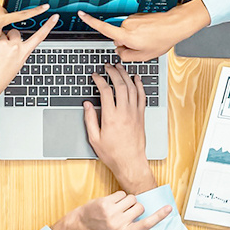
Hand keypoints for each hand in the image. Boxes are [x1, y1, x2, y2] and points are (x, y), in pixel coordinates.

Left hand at [0, 15, 57, 99]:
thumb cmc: (0, 78)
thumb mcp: (16, 65)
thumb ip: (18, 51)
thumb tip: (14, 41)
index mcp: (24, 53)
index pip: (39, 36)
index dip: (48, 25)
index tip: (54, 16)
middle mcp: (16, 47)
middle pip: (15, 32)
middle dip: (9, 37)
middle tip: (3, 51)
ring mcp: (4, 44)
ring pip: (2, 34)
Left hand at [51, 192, 172, 229]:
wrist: (84, 226)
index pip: (146, 224)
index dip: (159, 216)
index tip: (168, 208)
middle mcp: (118, 224)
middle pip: (140, 208)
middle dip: (137, 208)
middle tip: (127, 213)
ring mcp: (111, 213)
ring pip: (132, 199)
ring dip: (129, 201)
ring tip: (120, 208)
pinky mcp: (105, 203)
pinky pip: (122, 194)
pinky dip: (120, 197)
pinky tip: (113, 204)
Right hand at [78, 0, 210, 60]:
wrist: (174, 25)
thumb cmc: (162, 39)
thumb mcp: (144, 55)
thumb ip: (127, 56)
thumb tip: (120, 51)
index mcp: (127, 35)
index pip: (103, 28)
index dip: (91, 21)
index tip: (81, 14)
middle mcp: (127, 25)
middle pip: (118, 38)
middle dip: (126, 43)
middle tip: (142, 46)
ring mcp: (133, 19)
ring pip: (126, 33)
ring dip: (134, 38)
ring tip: (149, 40)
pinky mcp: (138, 17)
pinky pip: (133, 28)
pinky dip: (139, 33)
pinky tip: (150, 35)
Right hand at [84, 63, 156, 192]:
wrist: (131, 162)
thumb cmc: (113, 153)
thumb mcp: (94, 138)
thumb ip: (89, 119)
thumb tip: (87, 105)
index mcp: (111, 117)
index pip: (106, 91)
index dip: (100, 80)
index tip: (95, 76)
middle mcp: (124, 112)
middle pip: (120, 85)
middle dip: (113, 72)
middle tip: (107, 66)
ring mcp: (135, 113)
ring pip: (132, 88)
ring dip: (125, 75)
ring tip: (119, 68)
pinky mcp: (141, 116)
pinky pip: (142, 96)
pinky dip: (139, 85)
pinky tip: (136, 78)